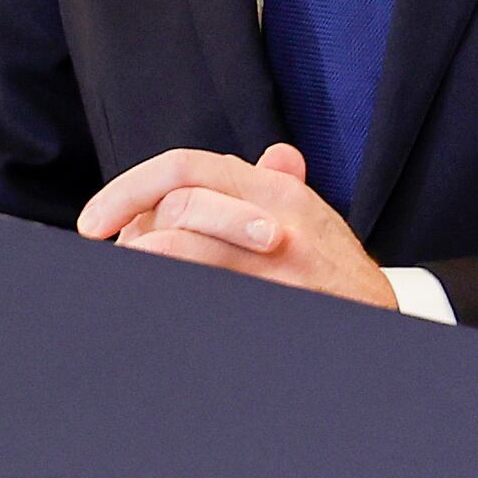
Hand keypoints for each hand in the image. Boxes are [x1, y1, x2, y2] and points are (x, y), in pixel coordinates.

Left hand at [75, 142, 397, 310]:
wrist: (381, 324)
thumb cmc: (336, 270)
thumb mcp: (313, 216)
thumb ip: (279, 185)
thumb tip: (274, 154)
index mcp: (274, 187)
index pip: (186, 167)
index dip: (129, 189)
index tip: (96, 220)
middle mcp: (274, 216)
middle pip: (179, 203)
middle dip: (134, 230)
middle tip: (118, 255)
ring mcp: (275, 263)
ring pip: (185, 246)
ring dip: (147, 260)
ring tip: (136, 276)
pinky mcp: (272, 302)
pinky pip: (204, 290)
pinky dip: (171, 291)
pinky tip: (159, 297)